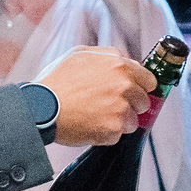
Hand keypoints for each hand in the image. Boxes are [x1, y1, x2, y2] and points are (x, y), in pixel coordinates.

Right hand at [37, 47, 154, 145]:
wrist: (42, 107)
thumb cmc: (57, 81)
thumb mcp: (80, 54)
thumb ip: (106, 55)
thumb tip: (121, 58)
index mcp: (119, 65)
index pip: (148, 79)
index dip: (140, 87)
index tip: (134, 93)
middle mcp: (124, 85)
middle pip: (144, 101)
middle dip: (131, 106)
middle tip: (110, 107)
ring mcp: (121, 108)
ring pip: (134, 120)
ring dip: (120, 122)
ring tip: (97, 117)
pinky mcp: (114, 129)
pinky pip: (119, 135)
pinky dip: (107, 134)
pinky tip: (91, 126)